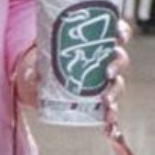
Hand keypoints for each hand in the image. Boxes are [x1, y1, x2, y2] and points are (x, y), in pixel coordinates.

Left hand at [11, 19, 130, 106]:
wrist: (41, 80)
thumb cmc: (47, 60)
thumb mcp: (40, 59)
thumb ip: (36, 67)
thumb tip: (32, 75)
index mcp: (95, 42)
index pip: (116, 32)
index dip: (122, 32)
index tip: (120, 36)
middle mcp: (104, 60)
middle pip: (120, 59)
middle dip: (118, 65)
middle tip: (108, 72)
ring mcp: (103, 80)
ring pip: (118, 83)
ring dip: (115, 92)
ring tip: (107, 101)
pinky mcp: (99, 98)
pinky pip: (111, 107)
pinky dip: (112, 115)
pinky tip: (109, 123)